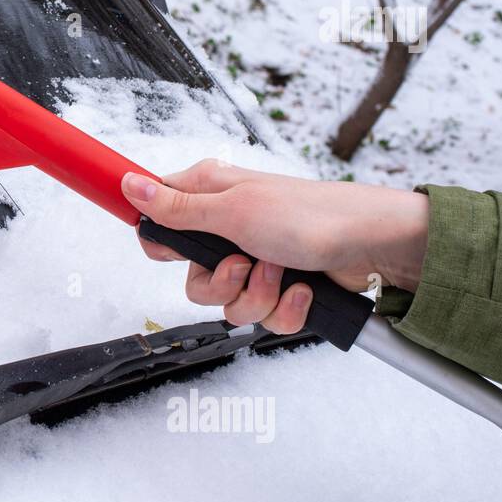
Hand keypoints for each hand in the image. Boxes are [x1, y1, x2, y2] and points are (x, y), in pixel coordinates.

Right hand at [121, 161, 428, 334]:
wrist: (373, 245)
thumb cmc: (309, 215)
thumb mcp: (232, 210)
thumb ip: (176, 209)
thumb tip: (128, 185)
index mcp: (210, 196)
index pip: (159, 224)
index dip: (163, 245)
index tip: (181, 253)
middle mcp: (228, 228)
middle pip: (192, 278)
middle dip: (220, 284)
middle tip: (244, 264)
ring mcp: (255, 260)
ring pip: (227, 304)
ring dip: (257, 296)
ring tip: (282, 273)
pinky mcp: (280, 287)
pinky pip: (262, 317)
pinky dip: (284, 309)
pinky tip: (301, 290)